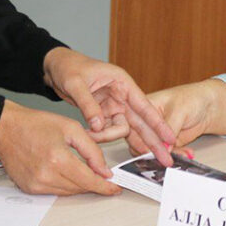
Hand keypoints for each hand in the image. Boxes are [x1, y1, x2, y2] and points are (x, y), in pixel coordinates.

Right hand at [0, 100, 121, 195]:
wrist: (7, 129)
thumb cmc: (36, 124)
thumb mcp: (71, 128)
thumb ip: (92, 150)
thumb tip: (105, 170)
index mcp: (58, 159)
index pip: (88, 180)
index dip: (104, 186)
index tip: (115, 188)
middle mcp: (46, 175)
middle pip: (80, 188)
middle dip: (94, 183)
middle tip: (103, 176)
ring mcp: (37, 184)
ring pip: (68, 192)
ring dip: (80, 185)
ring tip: (83, 170)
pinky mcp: (30, 188)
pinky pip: (55, 192)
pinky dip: (65, 185)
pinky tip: (65, 172)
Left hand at [43, 47, 176, 166]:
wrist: (55, 67)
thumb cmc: (68, 66)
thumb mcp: (76, 83)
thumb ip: (88, 105)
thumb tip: (99, 126)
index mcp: (122, 82)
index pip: (144, 105)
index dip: (158, 123)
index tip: (170, 138)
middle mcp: (122, 95)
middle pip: (142, 121)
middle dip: (154, 140)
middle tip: (166, 159)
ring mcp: (114, 106)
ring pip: (124, 129)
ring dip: (111, 137)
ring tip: (94, 136)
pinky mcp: (104, 114)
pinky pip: (108, 130)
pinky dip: (101, 136)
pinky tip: (92, 136)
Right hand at [126, 79, 225, 156]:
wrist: (209, 106)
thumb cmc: (193, 98)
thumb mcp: (179, 110)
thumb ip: (169, 128)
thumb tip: (163, 147)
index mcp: (144, 106)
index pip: (136, 125)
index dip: (142, 138)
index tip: (153, 148)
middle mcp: (146, 120)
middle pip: (139, 141)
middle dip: (152, 151)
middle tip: (166, 157)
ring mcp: (156, 133)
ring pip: (150, 150)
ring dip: (165, 156)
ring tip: (180, 155)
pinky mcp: (165, 143)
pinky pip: (165, 154)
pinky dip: (176, 156)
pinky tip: (187, 153)